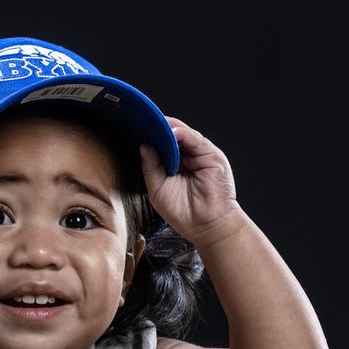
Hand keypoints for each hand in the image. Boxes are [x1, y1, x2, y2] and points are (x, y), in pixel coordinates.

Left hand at [140, 117, 241, 247]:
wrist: (206, 227)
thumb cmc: (183, 213)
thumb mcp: (158, 189)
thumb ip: (151, 167)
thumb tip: (143, 145)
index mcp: (176, 165)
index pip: (163, 145)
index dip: (151, 137)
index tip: (136, 129)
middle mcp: (189, 158)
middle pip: (173, 136)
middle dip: (158, 129)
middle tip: (141, 121)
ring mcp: (201, 156)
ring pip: (184, 134)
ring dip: (168, 129)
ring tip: (152, 125)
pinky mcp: (212, 156)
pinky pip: (195, 139)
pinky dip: (182, 134)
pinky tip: (170, 133)